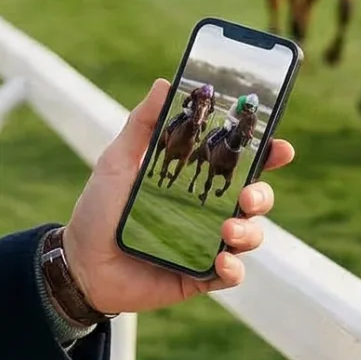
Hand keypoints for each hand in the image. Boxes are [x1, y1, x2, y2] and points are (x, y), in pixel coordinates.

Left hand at [63, 79, 293, 314]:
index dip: (266, 154)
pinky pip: (231, 275)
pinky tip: (221, 261)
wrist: (80, 264)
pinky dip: (233, 269)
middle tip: (248, 196)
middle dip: (262, 195)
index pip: (239, 163)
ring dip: (249, 232)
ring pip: (250, 236)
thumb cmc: (99, 209)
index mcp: (194, 178)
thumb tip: (165, 83)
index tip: (280, 147)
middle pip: (255, 198)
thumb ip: (142, 124)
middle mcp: (207, 210)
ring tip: (227, 230)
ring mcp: (206, 243)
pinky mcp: (199, 276)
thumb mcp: (118, 161)